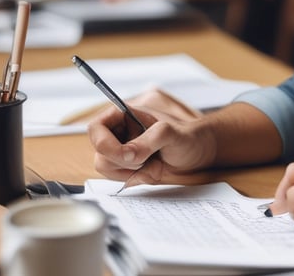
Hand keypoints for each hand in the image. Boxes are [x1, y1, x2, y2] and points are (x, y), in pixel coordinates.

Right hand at [87, 88, 211, 185]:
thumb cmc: (187, 136)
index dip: (105, 143)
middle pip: (99, 152)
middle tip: (146, 158)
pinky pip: (116, 177)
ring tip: (151, 162)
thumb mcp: (171, 134)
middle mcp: (118, 132)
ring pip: (105, 167)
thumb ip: (149, 140)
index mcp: (123, 115)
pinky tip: (150, 169)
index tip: (127, 154)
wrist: (197, 153)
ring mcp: (121, 150)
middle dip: (122, 160)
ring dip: (129, 170)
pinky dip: (132, 178)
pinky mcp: (126, 167)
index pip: (96, 127)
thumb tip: (127, 154)